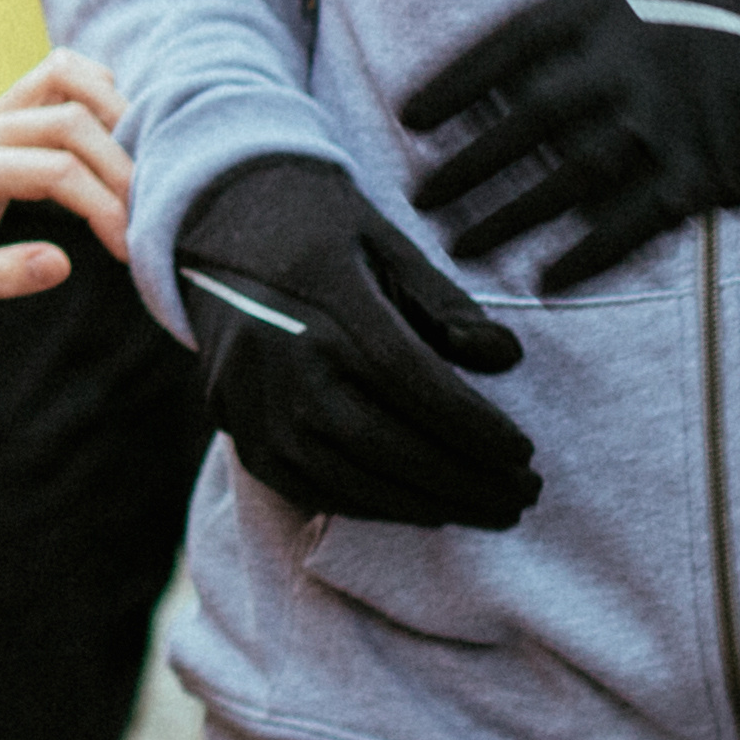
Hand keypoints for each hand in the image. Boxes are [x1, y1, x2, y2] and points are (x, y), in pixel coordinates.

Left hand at [0, 51, 133, 326]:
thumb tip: (60, 264)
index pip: (56, 171)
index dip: (104, 207)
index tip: (131, 249)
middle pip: (71, 119)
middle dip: (120, 166)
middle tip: (148, 218)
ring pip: (65, 75)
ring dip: (114, 110)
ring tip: (145, 167)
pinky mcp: (4, 118)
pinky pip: (58, 80)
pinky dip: (98, 96)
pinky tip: (121, 141)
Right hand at [173, 154, 541, 530]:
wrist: (213, 230)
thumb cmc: (319, 232)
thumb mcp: (386, 241)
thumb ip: (443, 301)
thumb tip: (506, 357)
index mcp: (324, 299)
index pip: (409, 379)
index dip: (471, 424)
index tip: (525, 450)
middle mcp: (281, 356)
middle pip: (382, 440)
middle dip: (462, 478)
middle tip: (524, 494)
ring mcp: (252, 400)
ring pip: (346, 475)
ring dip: (424, 502)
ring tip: (487, 509)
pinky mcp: (238, 430)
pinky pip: (308, 485)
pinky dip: (371, 504)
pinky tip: (421, 504)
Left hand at [400, 0, 739, 296]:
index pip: (510, 42)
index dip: (454, 82)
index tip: (410, 115)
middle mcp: (633, 57)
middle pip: (520, 121)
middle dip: (464, 165)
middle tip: (418, 199)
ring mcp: (671, 120)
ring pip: (561, 182)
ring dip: (504, 220)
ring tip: (459, 247)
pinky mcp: (712, 179)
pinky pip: (627, 229)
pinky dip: (581, 260)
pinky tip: (545, 285)